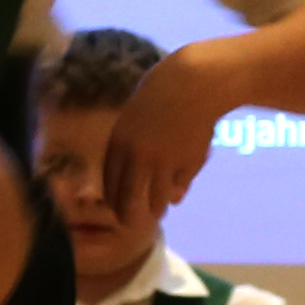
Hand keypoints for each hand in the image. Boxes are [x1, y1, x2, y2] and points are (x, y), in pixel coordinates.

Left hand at [105, 51, 232, 223]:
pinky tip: (178, 192)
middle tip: (131, 223)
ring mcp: (164, 161)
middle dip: (129, 215)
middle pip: (128, 199)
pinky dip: (177, 192)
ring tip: (158, 212)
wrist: (194, 82)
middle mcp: (138, 155)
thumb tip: (127, 171)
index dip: (114, 199)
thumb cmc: (163, 96)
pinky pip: (179, 187)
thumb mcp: (137, 120)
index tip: (117, 208)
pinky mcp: (187, 163)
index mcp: (120, 141)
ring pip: (157, 199)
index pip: (111, 182)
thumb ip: (132, 150)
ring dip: (157, 209)